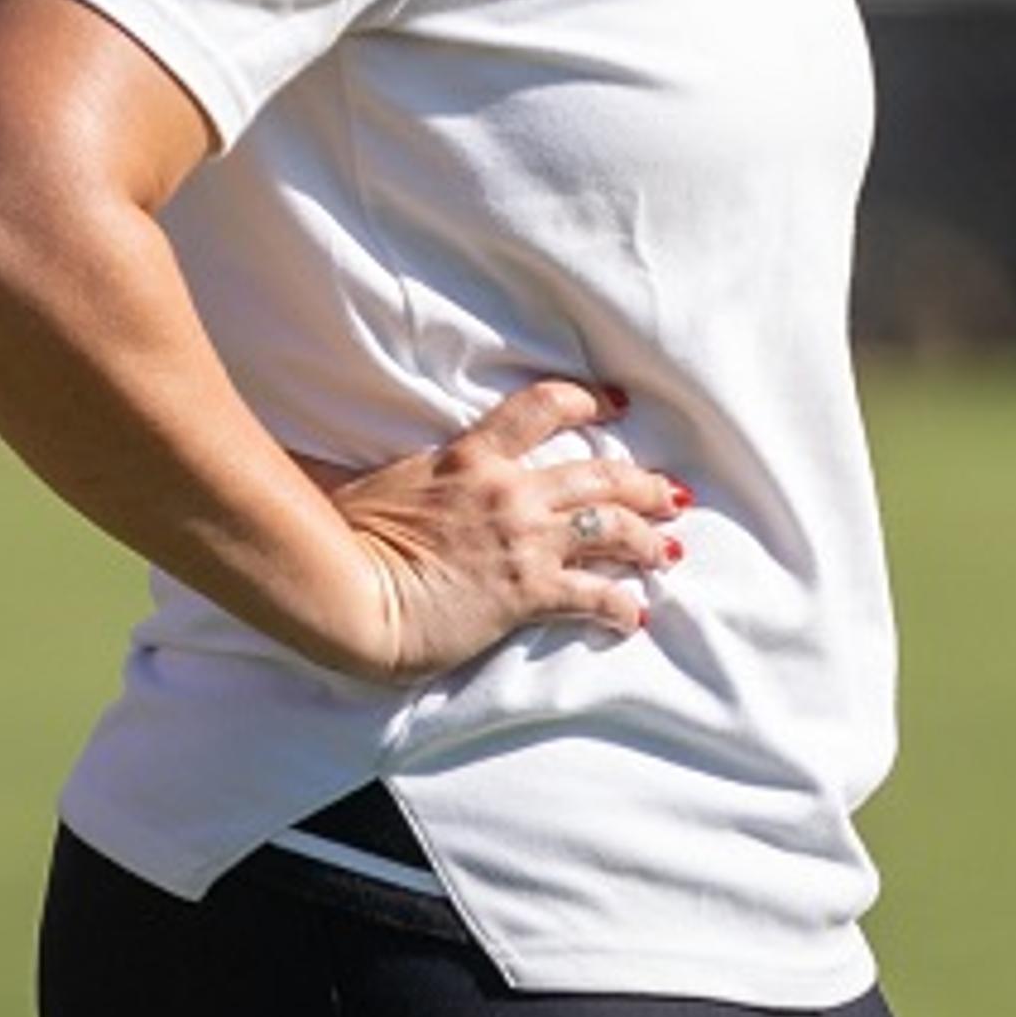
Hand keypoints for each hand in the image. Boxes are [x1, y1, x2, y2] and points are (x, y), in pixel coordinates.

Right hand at [309, 378, 689, 682]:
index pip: (543, 408)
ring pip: (610, 529)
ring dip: (647, 539)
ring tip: (670, 550)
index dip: (586, 401)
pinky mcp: (527, 593)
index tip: (615, 404)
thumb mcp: (376, 481)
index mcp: (472, 455)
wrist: (352, 594)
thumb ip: (397, 467)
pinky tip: (635, 615)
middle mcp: (509, 491)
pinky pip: (592, 596)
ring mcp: (523, 542)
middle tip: (673, 494)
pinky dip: (620, 604)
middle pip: (599, 475)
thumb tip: (343, 446)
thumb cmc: (346, 537)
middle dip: (644, 485)